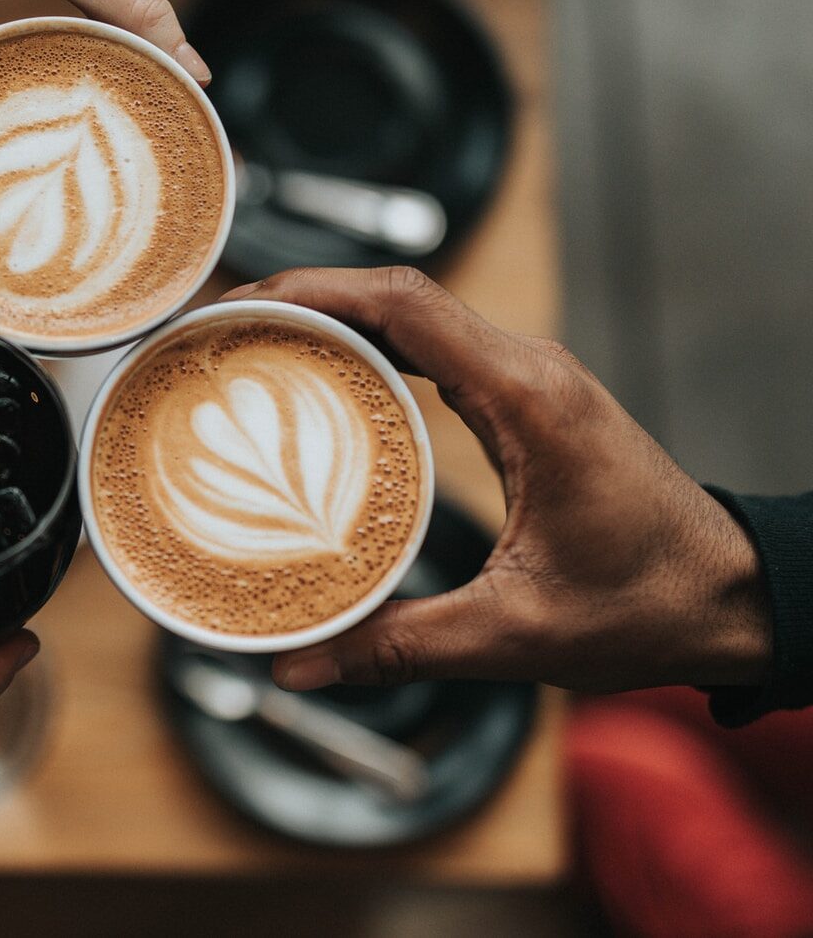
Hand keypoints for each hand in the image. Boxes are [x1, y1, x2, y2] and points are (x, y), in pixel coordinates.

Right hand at [220, 268, 770, 694]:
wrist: (732, 599)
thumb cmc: (649, 605)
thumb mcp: (514, 633)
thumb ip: (399, 645)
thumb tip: (299, 665)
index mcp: (528, 398)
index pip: (406, 303)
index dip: (313, 290)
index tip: (241, 304)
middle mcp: (529, 370)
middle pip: (397, 295)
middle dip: (303, 298)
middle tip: (222, 330)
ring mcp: (529, 380)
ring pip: (415, 315)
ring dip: (335, 319)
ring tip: (254, 347)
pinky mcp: (525, 402)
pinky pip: (435, 350)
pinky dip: (372, 350)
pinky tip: (323, 384)